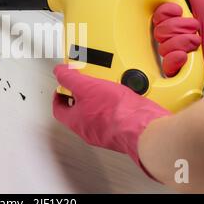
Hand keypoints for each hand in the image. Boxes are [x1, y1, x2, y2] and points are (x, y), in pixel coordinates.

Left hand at [53, 64, 169, 175]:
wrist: (144, 127)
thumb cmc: (116, 112)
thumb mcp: (86, 87)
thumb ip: (70, 78)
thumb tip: (59, 72)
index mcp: (75, 122)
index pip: (58, 109)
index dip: (59, 94)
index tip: (63, 85)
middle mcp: (89, 130)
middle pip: (78, 110)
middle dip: (81, 95)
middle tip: (85, 83)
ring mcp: (107, 131)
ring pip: (97, 113)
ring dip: (100, 99)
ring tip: (105, 86)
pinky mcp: (123, 129)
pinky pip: (115, 115)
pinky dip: (116, 105)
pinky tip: (122, 95)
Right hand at [153, 0, 203, 85]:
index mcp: (180, 19)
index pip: (157, 17)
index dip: (165, 13)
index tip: (178, 11)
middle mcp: (178, 35)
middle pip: (158, 32)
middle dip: (177, 28)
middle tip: (195, 26)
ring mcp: (180, 53)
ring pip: (162, 48)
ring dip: (181, 42)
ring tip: (197, 42)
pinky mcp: (182, 69)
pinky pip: (166, 66)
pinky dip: (176, 60)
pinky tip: (188, 56)